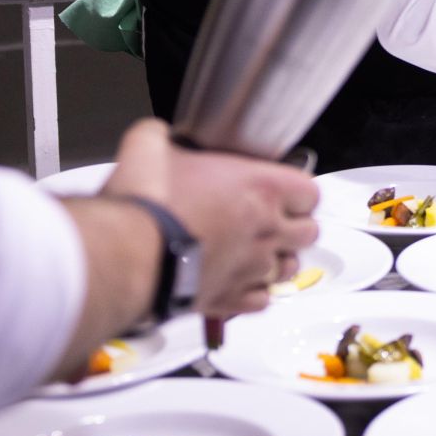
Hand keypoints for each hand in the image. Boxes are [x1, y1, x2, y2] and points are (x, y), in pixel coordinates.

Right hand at [100, 120, 318, 322]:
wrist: (124, 256)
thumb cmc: (145, 205)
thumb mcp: (148, 150)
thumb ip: (160, 138)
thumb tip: (154, 135)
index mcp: (261, 189)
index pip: (310, 192)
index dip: (298, 193)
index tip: (284, 194)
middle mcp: (266, 230)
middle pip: (309, 233)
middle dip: (295, 228)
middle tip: (274, 223)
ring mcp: (252, 268)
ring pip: (289, 269)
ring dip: (278, 261)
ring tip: (258, 254)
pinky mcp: (231, 299)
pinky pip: (262, 300)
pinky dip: (254, 293)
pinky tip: (239, 283)